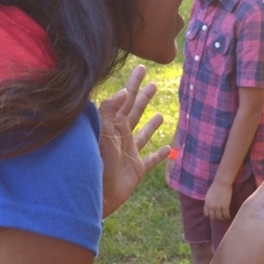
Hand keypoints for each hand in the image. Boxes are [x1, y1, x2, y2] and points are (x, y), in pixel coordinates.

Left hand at [99, 65, 166, 216]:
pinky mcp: (136, 170)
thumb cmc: (95, 164)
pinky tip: (169, 150)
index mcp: (113, 125)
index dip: (134, 83)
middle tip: (153, 83)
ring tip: (160, 114)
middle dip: (143, 97)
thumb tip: (124, 91)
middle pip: (135, 111)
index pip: (126, 98)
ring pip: (143, 134)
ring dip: (152, 124)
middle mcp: (121, 136)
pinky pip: (150, 160)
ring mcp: (129, 153)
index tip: (142, 68)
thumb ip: (110, 111)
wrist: (94, 195)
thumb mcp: (101, 133)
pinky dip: (160, 155)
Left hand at [203, 179, 232, 220]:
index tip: (214, 215)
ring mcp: (218, 207)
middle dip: (216, 218)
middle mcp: (211, 207)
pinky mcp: (225, 206)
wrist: (222, 183)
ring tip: (225, 217)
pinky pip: (226, 215)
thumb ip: (209, 201)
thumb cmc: (215, 186)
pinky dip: (227, 216)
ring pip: (220, 217)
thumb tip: (210, 206)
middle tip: (220, 217)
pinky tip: (229, 216)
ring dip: (222, 218)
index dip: (210, 215)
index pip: (206, 214)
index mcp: (207, 203)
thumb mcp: (208, 195)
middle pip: (213, 217)